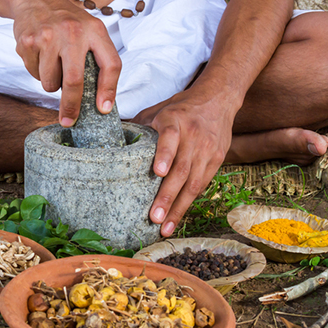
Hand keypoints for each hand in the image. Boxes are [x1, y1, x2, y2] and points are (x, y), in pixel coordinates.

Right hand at [12, 0, 120, 125]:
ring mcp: (48, 36)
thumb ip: (96, 59)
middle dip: (71, 106)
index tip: (104, 109)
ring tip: (53, 63)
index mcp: (95, 30)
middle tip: (68, 120)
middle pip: (74, 81)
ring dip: (52, 83)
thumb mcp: (89, 31)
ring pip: (50, 82)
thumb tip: (100, 100)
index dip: (109, 90)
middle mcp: (73, 32)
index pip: (110, 64)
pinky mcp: (28, 42)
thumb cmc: (67, 22)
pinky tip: (40, 54)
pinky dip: (37, 72)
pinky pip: (34, 74)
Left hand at [133, 88, 234, 236]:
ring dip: (178, 208)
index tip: (158, 172)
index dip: (165, 154)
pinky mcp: (217, 161)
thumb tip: (109, 141)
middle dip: (167, 195)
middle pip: (182, 169)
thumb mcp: (157, 110)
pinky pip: (202, 186)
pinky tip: (176, 219)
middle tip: (154, 217)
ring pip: (194, 183)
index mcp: (174, 121)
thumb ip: (138, 126)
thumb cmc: (180, 109)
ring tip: (164, 227)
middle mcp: (193, 136)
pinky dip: (188, 204)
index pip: (170, 137)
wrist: (218, 100)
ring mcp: (207, 150)